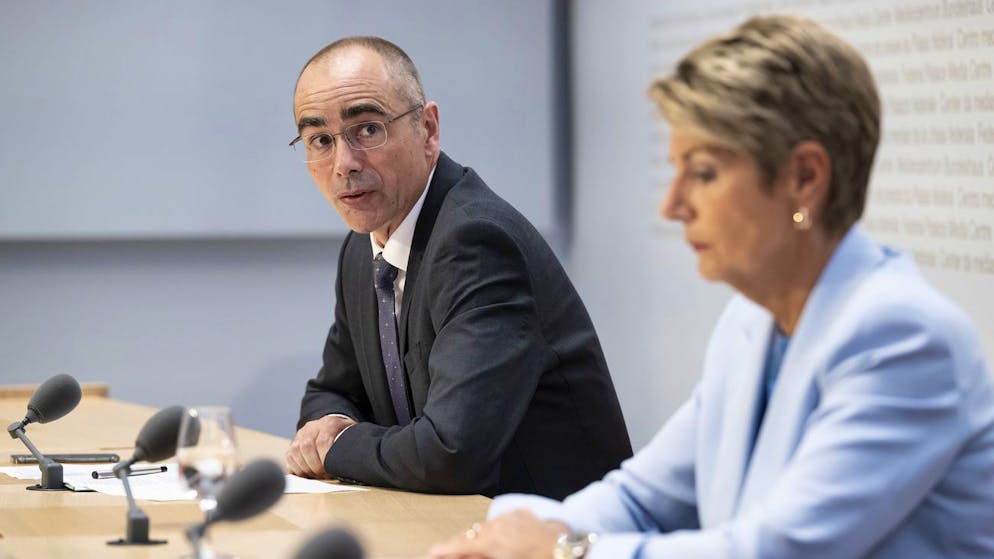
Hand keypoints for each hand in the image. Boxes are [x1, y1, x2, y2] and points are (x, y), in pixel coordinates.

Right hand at [285, 415, 356, 477]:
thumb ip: (353, 446)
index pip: (323, 441)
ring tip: (315, 475)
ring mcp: (301, 434)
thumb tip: (353, 465)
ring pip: (295, 451)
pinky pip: (289, 456)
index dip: (325, 459)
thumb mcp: (352, 437)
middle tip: (322, 475)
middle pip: (306, 446)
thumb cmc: (345, 436)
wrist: (333, 427)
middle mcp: (312, 426)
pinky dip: (296, 468)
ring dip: (304, 468)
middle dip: (314, 466)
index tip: (330, 470)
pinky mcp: (293, 443)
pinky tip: (306, 473)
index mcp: (330, 423)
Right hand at [425, 510, 567, 558]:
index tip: (431, 553)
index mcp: (493, 541)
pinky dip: (494, 529)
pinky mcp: (523, 514)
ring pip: (484, 526)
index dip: (443, 550)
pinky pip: (502, 521)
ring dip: (475, 537)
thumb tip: (464, 554)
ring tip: (468, 547)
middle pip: (470, 534)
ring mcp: (511, 517)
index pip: (461, 545)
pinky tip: (493, 537)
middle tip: (443, 551)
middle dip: (456, 544)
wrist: (570, 552)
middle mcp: (499, 525)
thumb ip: (479, 558)